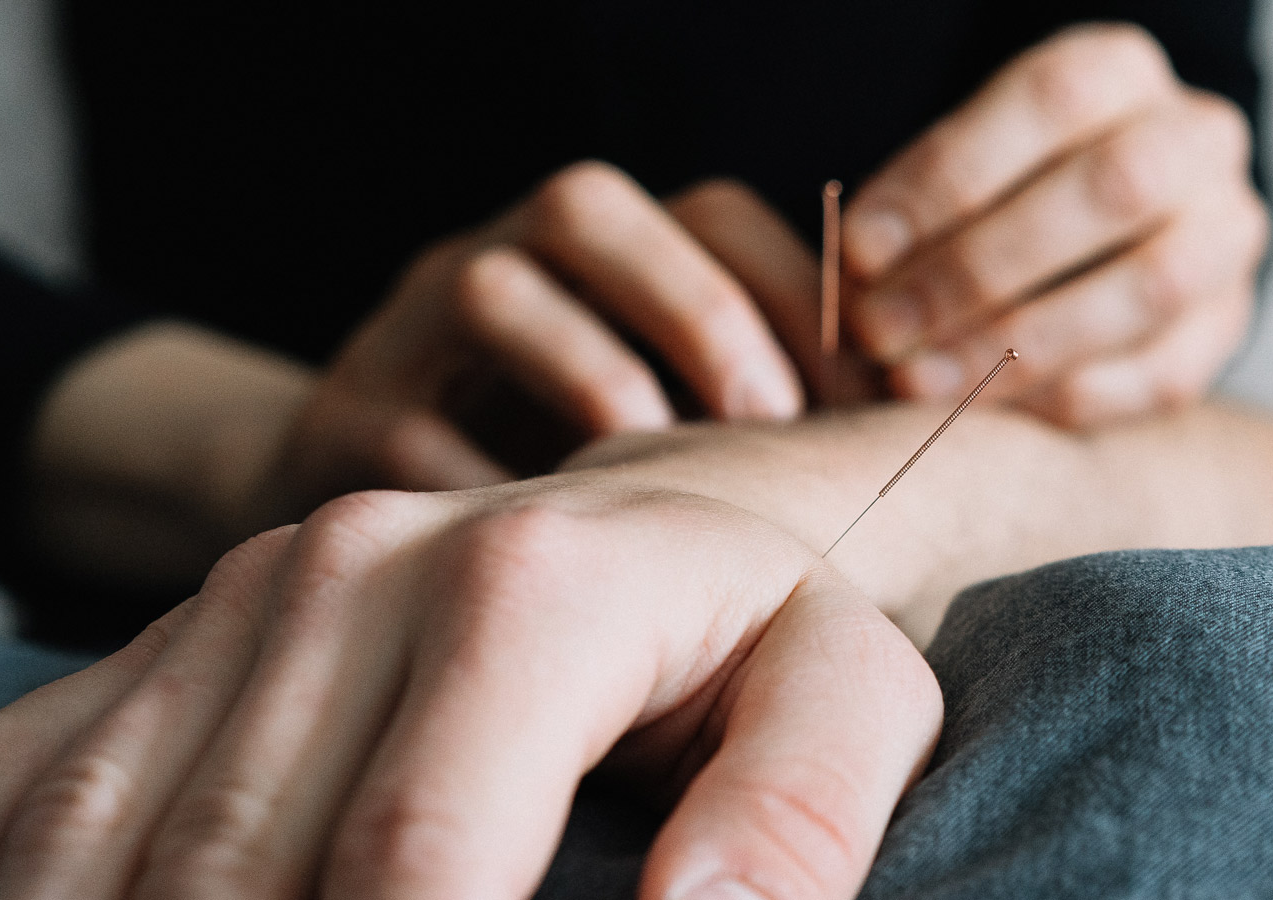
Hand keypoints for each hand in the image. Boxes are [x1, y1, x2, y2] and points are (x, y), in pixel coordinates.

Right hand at [0, 479, 940, 899]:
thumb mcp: (841, 698)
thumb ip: (797, 810)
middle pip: (234, 875)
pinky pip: (16, 781)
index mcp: (528, 587)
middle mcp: (353, 566)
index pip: (411, 866)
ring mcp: (235, 595)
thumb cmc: (751, 634)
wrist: (646, 516)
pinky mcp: (168, 632)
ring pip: (98, 843)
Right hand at [258, 163, 828, 526]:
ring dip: (597, 378)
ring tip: (660, 481)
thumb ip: (773, 414)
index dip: (799, 290)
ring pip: (490, 287)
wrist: (378, 522)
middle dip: (699, 310)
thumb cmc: (574, 484)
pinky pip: (407, 428)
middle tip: (768, 423)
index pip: (712, 212)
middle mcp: (501, 260)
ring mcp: (407, 331)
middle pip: (589, 204)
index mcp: (601, 257)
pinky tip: (561, 555)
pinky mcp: (342, 418)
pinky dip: (492, 489)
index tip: (870, 394)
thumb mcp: (675, 432)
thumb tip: (930, 425)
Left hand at [843, 23, 1268, 426]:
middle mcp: (1197, 140)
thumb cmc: (998, 195)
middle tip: (881, 329)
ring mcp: (1226, 234)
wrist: (1101, 240)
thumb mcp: (960, 166)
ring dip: (1018, 343)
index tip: (862, 251)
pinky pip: (1159, 374)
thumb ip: (916, 206)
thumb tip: (859, 272)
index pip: (1050, 100)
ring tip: (917, 381)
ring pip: (1148, 286)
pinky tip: (980, 407)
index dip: (949, 178)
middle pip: (1110, 189)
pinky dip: (1062, 395)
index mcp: (1122, 70)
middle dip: (978, 269)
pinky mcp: (1227, 327)